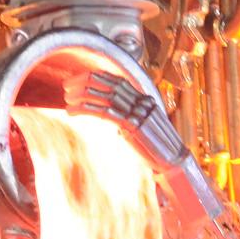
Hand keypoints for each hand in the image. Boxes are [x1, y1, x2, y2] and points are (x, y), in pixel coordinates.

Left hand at [62, 69, 186, 165]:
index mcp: (143, 98)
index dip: (95, 77)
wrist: (172, 161)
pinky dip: (87, 109)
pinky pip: (106, 112)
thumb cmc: (155, 146)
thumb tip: (109, 112)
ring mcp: (139, 112)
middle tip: (67, 86)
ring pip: (106, 96)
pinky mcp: (134, 125)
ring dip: (83, 96)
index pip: (117, 80)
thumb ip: (127, 115)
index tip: (78, 79)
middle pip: (110, 84)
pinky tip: (74, 112)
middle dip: (86, 82)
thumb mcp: (140, 126)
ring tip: (67, 100)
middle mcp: (141, 101)